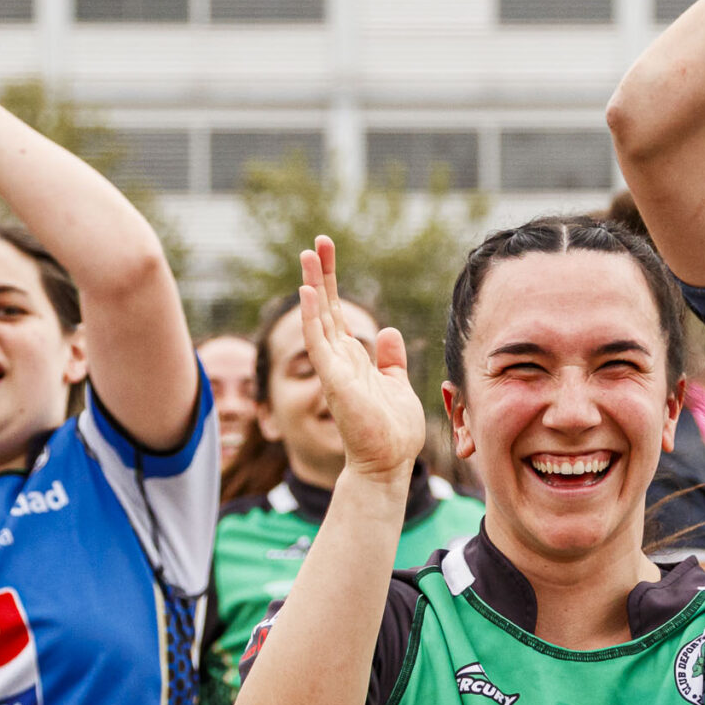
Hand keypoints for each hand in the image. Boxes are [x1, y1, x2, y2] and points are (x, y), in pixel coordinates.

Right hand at [296, 237, 425, 479]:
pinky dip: (312, 317)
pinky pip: (318, 343)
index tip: (327, 252)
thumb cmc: (392, 430)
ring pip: (319, 319)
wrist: (389, 463)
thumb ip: (390, 358)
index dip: (332, 281)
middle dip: (321, 273)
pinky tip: (308, 292)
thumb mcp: (397, 383)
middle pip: (326, 307)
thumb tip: (386, 331)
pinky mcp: (334, 380)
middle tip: (318, 241)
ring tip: (307, 255)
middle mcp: (339, 359)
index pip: (338, 312)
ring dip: (313, 286)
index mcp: (353, 358)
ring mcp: (333, 368)